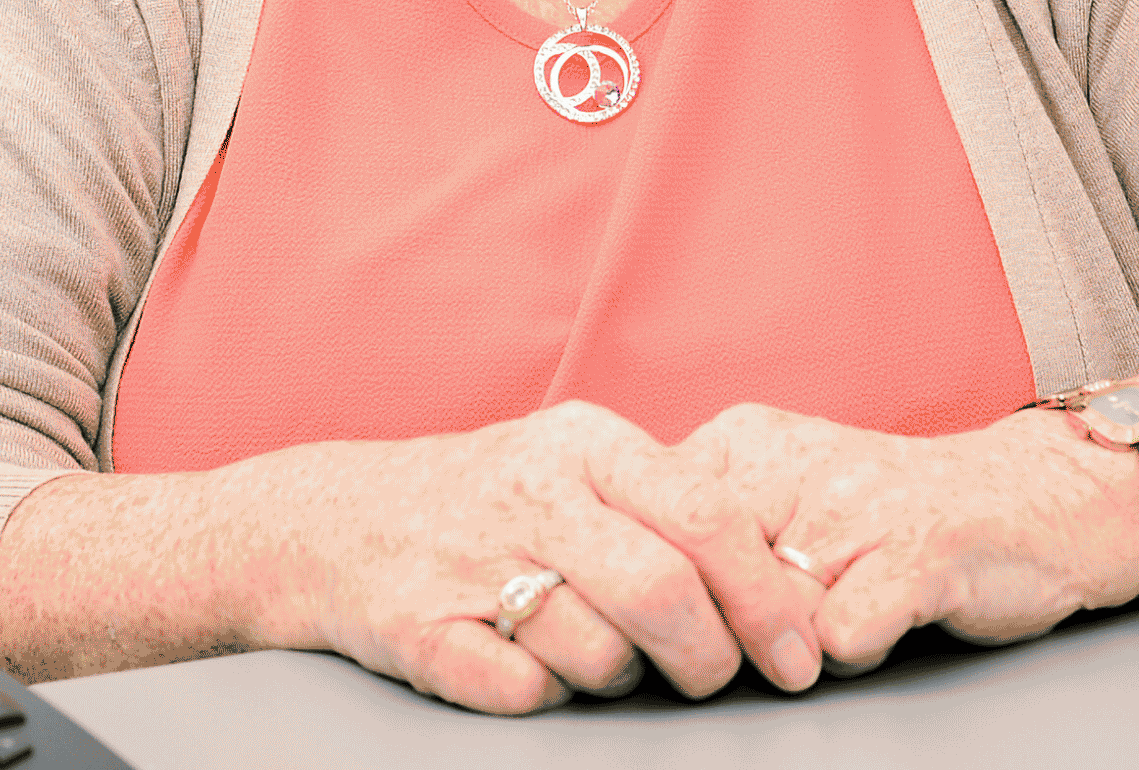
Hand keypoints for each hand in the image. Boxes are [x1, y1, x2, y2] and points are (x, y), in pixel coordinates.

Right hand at [226, 401, 765, 713]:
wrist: (337, 521)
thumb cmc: (492, 501)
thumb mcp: (581, 467)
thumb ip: (671, 509)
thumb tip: (786, 587)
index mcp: (587, 445)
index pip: (708, 517)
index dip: (767, 596)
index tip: (801, 653)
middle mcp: (532, 492)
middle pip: (663, 593)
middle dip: (709, 657)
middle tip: (715, 678)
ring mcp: (471, 559)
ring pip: (599, 654)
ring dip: (617, 676)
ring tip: (595, 651)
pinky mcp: (422, 628)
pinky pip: (524, 692)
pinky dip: (544, 693)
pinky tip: (529, 661)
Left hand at [613, 403, 1138, 686]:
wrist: (1041, 500)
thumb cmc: (898, 518)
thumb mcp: (783, 502)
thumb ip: (705, 539)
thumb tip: (611, 602)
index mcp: (745, 445)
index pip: (645, 532)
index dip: (651, 600)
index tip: (665, 629)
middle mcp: (791, 463)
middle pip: (699, 582)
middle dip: (714, 632)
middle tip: (754, 641)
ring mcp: (858, 505)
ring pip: (767, 616)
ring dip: (789, 646)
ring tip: (830, 624)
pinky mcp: (921, 550)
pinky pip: (844, 635)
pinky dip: (855, 651)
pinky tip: (883, 624)